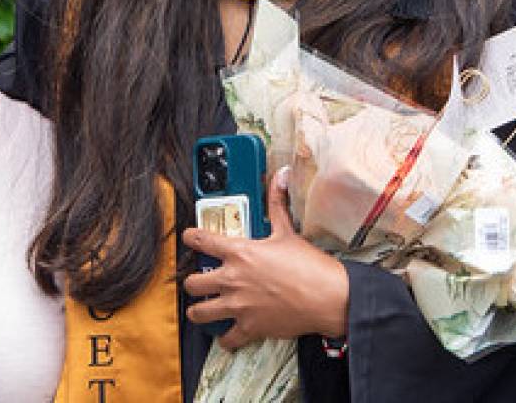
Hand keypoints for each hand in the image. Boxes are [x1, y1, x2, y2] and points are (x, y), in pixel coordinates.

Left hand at [181, 168, 349, 349]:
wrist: (327, 297)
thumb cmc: (309, 265)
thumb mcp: (288, 231)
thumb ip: (277, 204)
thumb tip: (279, 176)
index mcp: (240, 252)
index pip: (202, 240)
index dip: (191, 238)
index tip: (189, 238)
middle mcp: (232, 279)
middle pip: (192, 283)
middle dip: (192, 283)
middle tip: (199, 282)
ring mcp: (238, 305)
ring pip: (199, 313)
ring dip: (199, 311)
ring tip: (204, 309)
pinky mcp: (250, 327)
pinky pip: (226, 339)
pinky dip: (225, 339)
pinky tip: (228, 334)